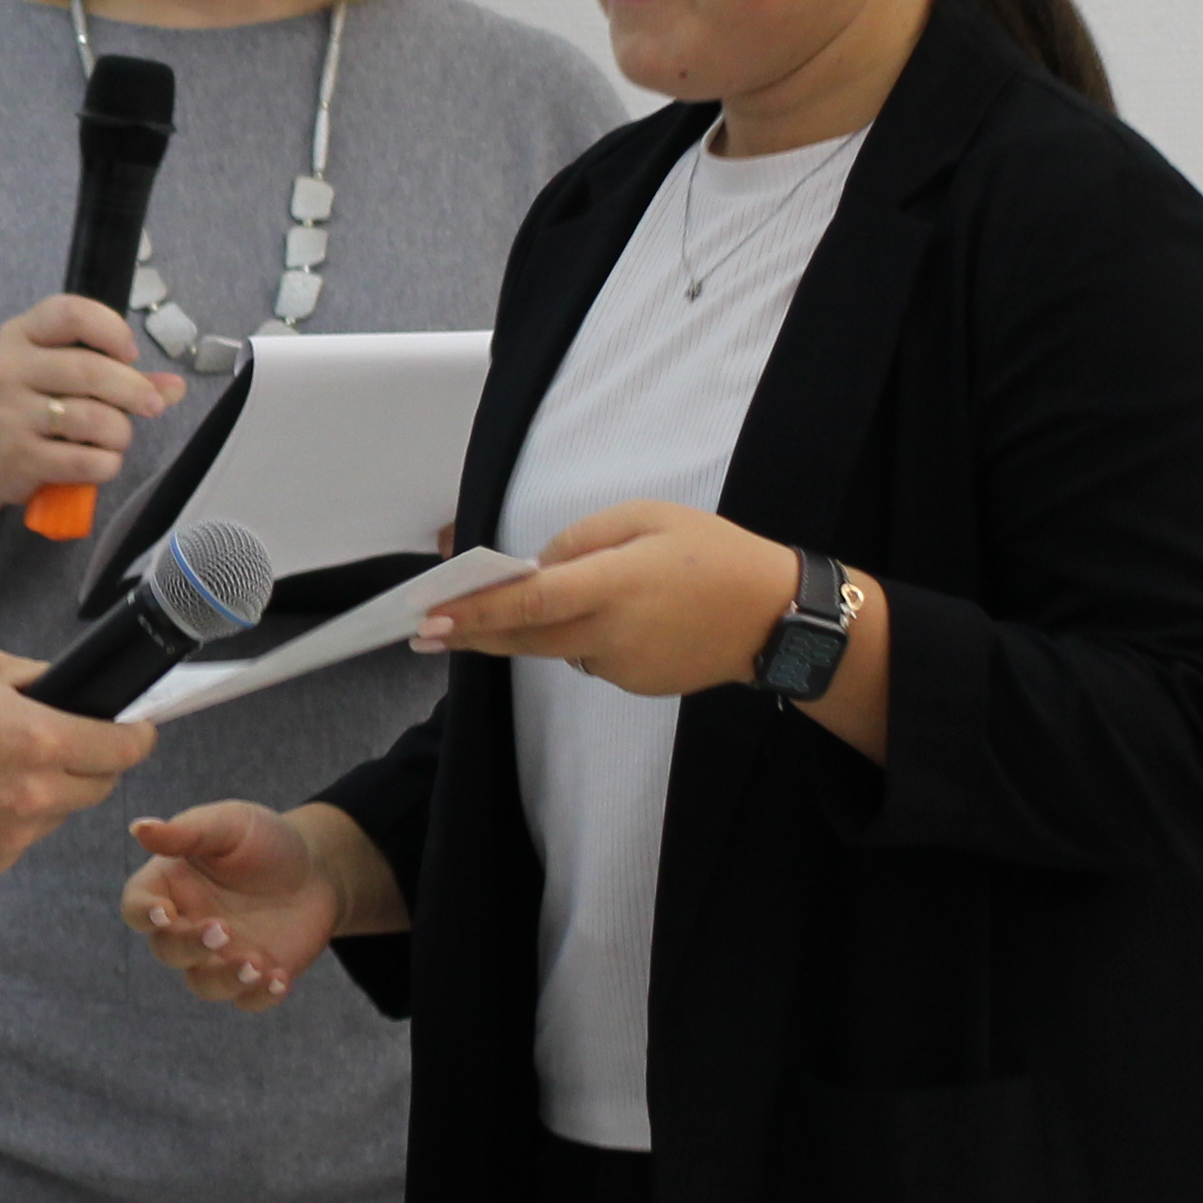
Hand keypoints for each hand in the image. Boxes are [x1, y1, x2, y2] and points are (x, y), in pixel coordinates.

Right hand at [0, 296, 186, 552]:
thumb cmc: (19, 404)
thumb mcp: (51, 373)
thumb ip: (112, 372)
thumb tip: (175, 387)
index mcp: (18, 335)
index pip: (69, 313)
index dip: (110, 328)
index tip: (130, 353)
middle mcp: (8, 369)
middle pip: (89, 370)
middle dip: (133, 390)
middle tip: (152, 405)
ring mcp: (10, 415)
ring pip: (93, 419)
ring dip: (121, 432)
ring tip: (118, 437)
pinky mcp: (17, 458)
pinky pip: (84, 461)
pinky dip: (107, 464)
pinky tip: (102, 461)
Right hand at [0, 645, 151, 877]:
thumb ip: (37, 679)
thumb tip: (70, 688)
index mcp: (42, 740)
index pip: (123, 749)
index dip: (138, 737)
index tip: (139, 731)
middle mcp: (36, 794)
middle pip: (99, 787)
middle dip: (93, 764)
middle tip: (68, 746)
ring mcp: (13, 834)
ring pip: (60, 815)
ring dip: (50, 794)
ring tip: (4, 771)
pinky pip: (23, 839)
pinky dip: (13, 820)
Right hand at [120, 801, 342, 1009]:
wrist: (318, 867)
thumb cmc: (265, 839)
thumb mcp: (230, 825)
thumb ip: (186, 832)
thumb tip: (139, 828)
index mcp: (170, 887)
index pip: (137, 907)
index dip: (143, 914)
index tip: (164, 912)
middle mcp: (188, 926)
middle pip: (168, 950)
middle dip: (189, 945)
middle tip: (222, 929)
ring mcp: (220, 957)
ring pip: (203, 984)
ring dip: (224, 979)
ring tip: (256, 964)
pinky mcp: (254, 977)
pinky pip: (248, 999)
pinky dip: (261, 995)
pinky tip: (281, 977)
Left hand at [417, 501, 787, 696]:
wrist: (776, 617)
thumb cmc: (714, 552)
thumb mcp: (648, 518)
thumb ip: (584, 540)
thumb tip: (536, 567)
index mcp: (614, 584)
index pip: (529, 602)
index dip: (477, 613)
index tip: (432, 618)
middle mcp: (611, 633)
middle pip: (526, 638)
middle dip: (473, 634)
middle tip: (425, 630)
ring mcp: (622, 666)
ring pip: (558, 648)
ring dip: (534, 630)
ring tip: (525, 605)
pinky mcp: (636, 684)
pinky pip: (589, 658)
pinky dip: (582, 637)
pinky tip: (612, 616)